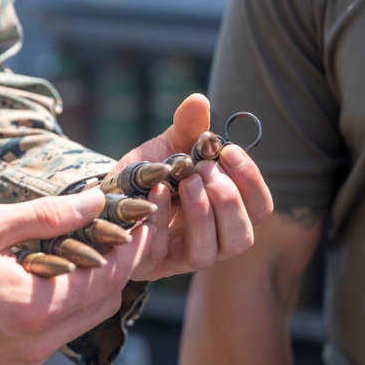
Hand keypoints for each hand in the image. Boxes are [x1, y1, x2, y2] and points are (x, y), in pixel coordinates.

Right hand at [0, 189, 150, 364]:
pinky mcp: (23, 360)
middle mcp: (38, 340)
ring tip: (101, 242)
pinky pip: (67, 328)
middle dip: (124, 263)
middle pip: (107, 301)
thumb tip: (96, 201)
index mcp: (32, 307)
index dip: (133, 247)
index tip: (146, 216)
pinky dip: (77, 298)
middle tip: (129, 227)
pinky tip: (68, 269)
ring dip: (102, 282)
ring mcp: (31, 355)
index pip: (107, 278)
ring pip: (91, 317)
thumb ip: (46, 215)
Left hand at [110, 93, 273, 280]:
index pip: (260, 209)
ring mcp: (179, 258)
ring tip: (186, 181)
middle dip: (227, 200)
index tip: (228, 150)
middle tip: (204, 170)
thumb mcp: (169, 147)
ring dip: (202, 213)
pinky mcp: (148, 265)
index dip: (251, 181)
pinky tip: (156, 190)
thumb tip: (199, 100)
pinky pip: (162, 249)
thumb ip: (187, 127)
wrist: (104, 194)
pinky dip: (162, 216)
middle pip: (243, 238)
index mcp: (226, 213)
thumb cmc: (147, 173)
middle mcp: (211, 241)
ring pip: (210, 253)